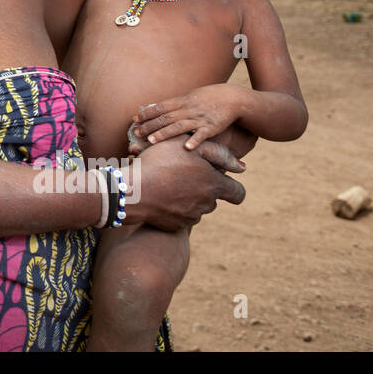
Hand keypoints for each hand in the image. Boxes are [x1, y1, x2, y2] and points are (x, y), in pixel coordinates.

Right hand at [123, 138, 245, 231]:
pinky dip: (174, 208)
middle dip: (204, 188)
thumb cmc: (158, 162)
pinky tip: (159, 196)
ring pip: (197, 208)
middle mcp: (206, 204)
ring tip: (167, 183)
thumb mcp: (187, 146)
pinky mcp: (175, 227)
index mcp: (214, 185)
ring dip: (188, 197)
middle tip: (183, 174)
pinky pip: (180, 217)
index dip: (233, 187)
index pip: (238, 193)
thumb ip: (217, 153)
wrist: (131, 191)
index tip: (222, 180)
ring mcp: (190, 218)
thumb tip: (241, 167)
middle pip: (214, 199)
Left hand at [131, 84, 240, 151]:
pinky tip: (186, 148)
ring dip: (164, 133)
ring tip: (151, 141)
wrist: (232, 98)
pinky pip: (202, 134)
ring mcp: (199, 118)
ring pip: (179, 126)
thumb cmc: (208, 98)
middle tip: (136, 133)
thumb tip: (156, 109)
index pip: (160, 107)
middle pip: (165, 118)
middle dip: (150, 125)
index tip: (134, 120)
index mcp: (182, 102)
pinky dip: (195, 141)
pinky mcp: (212, 127)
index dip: (147, 113)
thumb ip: (174, 105)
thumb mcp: (189, 98)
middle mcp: (188, 109)